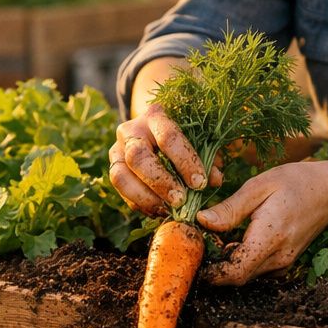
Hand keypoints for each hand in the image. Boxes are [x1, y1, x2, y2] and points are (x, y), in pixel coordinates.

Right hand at [107, 104, 221, 216]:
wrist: (155, 132)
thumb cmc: (184, 137)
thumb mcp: (198, 141)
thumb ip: (208, 158)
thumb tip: (214, 180)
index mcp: (156, 116)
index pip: (168, 137)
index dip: (184, 162)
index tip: (200, 183)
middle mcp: (131, 130)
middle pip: (138, 156)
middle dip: (160, 181)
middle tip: (180, 200)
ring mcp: (117, 149)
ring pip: (120, 176)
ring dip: (144, 197)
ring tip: (166, 210)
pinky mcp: (113, 168)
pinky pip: (121, 191)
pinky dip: (140, 204)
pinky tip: (159, 211)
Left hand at [197, 160, 327, 284]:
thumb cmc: (296, 182)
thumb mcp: (260, 186)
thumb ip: (230, 208)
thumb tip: (202, 222)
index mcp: (270, 238)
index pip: (235, 272)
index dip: (211, 272)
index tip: (194, 257)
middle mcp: (278, 257)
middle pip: (237, 276)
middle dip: (215, 264)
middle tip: (201, 240)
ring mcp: (283, 263)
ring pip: (247, 274)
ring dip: (228, 262)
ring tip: (217, 236)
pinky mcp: (284, 262)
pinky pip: (257, 269)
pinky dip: (242, 260)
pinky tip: (236, 238)